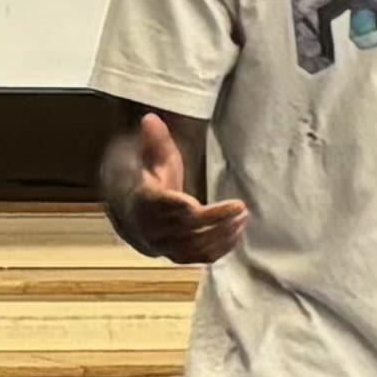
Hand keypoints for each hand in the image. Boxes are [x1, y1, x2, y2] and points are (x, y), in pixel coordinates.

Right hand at [108, 111, 246, 264]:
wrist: (134, 216)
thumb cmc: (150, 183)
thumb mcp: (152, 159)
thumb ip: (154, 141)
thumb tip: (150, 118)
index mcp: (144, 202)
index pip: (164, 208)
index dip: (183, 207)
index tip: (198, 203)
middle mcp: (152, 228)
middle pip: (186, 229)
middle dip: (215, 220)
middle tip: (240, 208)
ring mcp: (164, 246)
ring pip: (194, 246)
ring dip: (221, 234)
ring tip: (242, 218)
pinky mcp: (176, 256)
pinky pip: (199, 258)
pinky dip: (219, 249)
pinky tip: (236, 234)